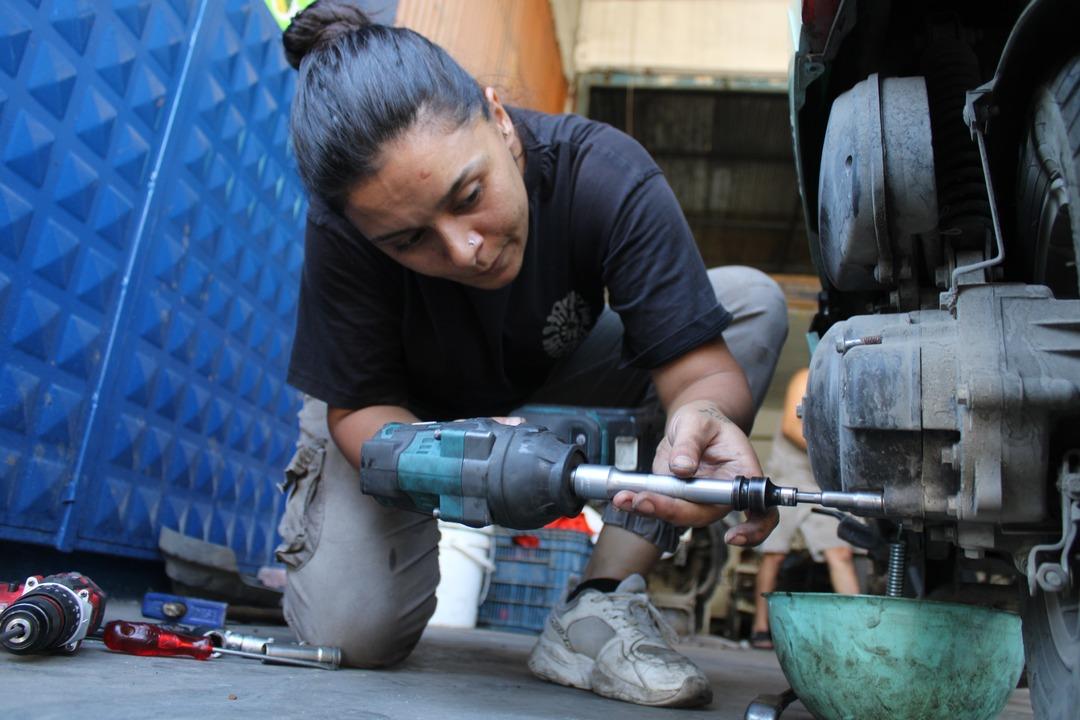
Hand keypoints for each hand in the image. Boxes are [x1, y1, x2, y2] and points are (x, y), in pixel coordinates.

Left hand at [610, 400, 778, 544]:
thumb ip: (691, 442)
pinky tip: (622, 497)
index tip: (733, 537)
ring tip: (625, 498)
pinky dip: (639, 503)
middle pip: (704, 515)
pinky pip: (661, 506)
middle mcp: (723, 494)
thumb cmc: (704, 421)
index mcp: (742, 475)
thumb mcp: (697, 422)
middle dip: (673, 512)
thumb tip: (682, 468)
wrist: (690, 424)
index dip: (753, 530)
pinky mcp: (677, 499)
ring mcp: (699, 500)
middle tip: (643, 500)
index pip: (761, 511)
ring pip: (679, 515)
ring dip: (650, 509)